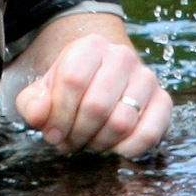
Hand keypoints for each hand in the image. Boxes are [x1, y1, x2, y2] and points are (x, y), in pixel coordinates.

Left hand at [14, 33, 171, 156]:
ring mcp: (146, 78)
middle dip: (78, 133)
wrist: (103, 75)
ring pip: (122, 122)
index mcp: (90, 46)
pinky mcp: (163, 100)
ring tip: (88, 143)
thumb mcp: (44, 89)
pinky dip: (129, 149)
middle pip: (97, 105)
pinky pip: (150, 132)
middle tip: (70, 142)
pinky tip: (113, 149)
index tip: (51, 133)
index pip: (72, 81)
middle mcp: (122, 56)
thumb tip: (40, 116)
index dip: (59, 115)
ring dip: (100, 142)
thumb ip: (33, 103)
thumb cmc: (70, 87)